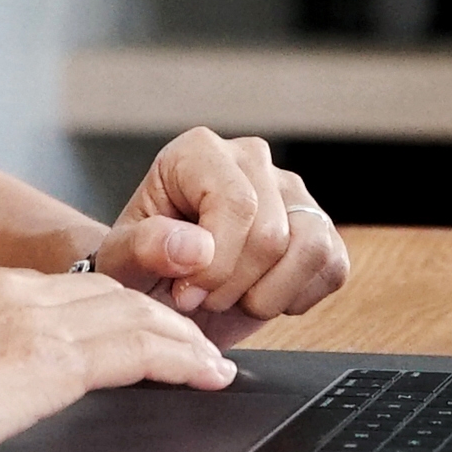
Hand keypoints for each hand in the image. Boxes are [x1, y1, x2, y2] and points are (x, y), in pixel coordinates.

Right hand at [0, 260, 231, 451]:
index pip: (54, 292)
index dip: (100, 309)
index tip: (126, 327)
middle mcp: (4, 290)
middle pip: (104, 294)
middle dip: (154, 314)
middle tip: (191, 339)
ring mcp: (29, 318)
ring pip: (132, 315)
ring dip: (180, 337)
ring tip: (212, 361)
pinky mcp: (46, 359)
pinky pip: (137, 350)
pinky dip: (180, 360)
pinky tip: (206, 376)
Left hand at [85, 128, 347, 345]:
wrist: (162, 289)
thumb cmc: (141, 266)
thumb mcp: (120, 262)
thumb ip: (143, 248)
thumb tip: (194, 248)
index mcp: (199, 152)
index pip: (236, 203)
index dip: (215, 263)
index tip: (185, 291)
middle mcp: (252, 161)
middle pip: (271, 234)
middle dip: (233, 286)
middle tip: (200, 298)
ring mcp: (292, 193)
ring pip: (310, 248)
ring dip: (267, 295)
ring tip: (231, 297)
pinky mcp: (321, 228)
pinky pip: (331, 267)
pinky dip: (294, 298)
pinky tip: (258, 294)